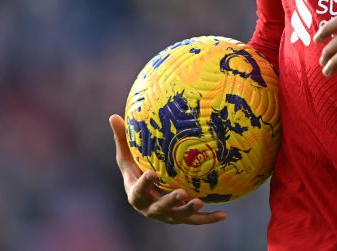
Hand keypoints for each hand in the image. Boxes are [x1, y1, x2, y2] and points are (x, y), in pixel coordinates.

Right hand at [109, 114, 226, 224]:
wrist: (146, 195)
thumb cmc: (136, 171)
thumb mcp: (127, 158)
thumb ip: (122, 140)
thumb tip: (113, 116)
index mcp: (136, 194)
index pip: (138, 191)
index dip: (144, 184)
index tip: (151, 174)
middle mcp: (151, 208)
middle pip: (160, 207)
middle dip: (171, 201)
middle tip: (181, 193)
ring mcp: (167, 214)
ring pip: (178, 215)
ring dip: (189, 210)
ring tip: (199, 202)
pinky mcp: (181, 217)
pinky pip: (196, 220)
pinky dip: (208, 218)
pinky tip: (223, 214)